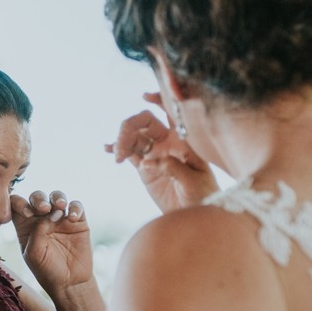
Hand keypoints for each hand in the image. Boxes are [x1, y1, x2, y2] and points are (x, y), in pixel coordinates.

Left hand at [11, 189, 92, 297]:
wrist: (70, 283)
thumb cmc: (47, 270)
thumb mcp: (34, 254)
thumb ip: (36, 232)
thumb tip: (49, 213)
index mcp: (25, 225)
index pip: (17, 204)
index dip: (19, 203)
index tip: (27, 213)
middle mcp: (42, 218)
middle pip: (37, 197)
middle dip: (39, 199)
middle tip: (43, 208)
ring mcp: (60, 218)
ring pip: (57, 197)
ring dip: (57, 198)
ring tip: (60, 207)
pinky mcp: (77, 221)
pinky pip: (76, 206)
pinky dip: (74, 208)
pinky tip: (72, 218)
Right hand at [105, 94, 217, 212]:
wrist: (196, 213)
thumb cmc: (203, 195)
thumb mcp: (194, 182)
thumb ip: (175, 168)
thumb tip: (151, 161)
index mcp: (183, 139)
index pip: (172, 112)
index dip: (160, 99)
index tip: (145, 97)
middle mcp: (168, 142)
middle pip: (145, 122)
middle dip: (130, 127)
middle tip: (122, 144)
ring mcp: (154, 153)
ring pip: (133, 136)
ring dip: (121, 141)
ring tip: (118, 157)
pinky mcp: (144, 167)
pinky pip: (128, 153)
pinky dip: (117, 149)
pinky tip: (108, 149)